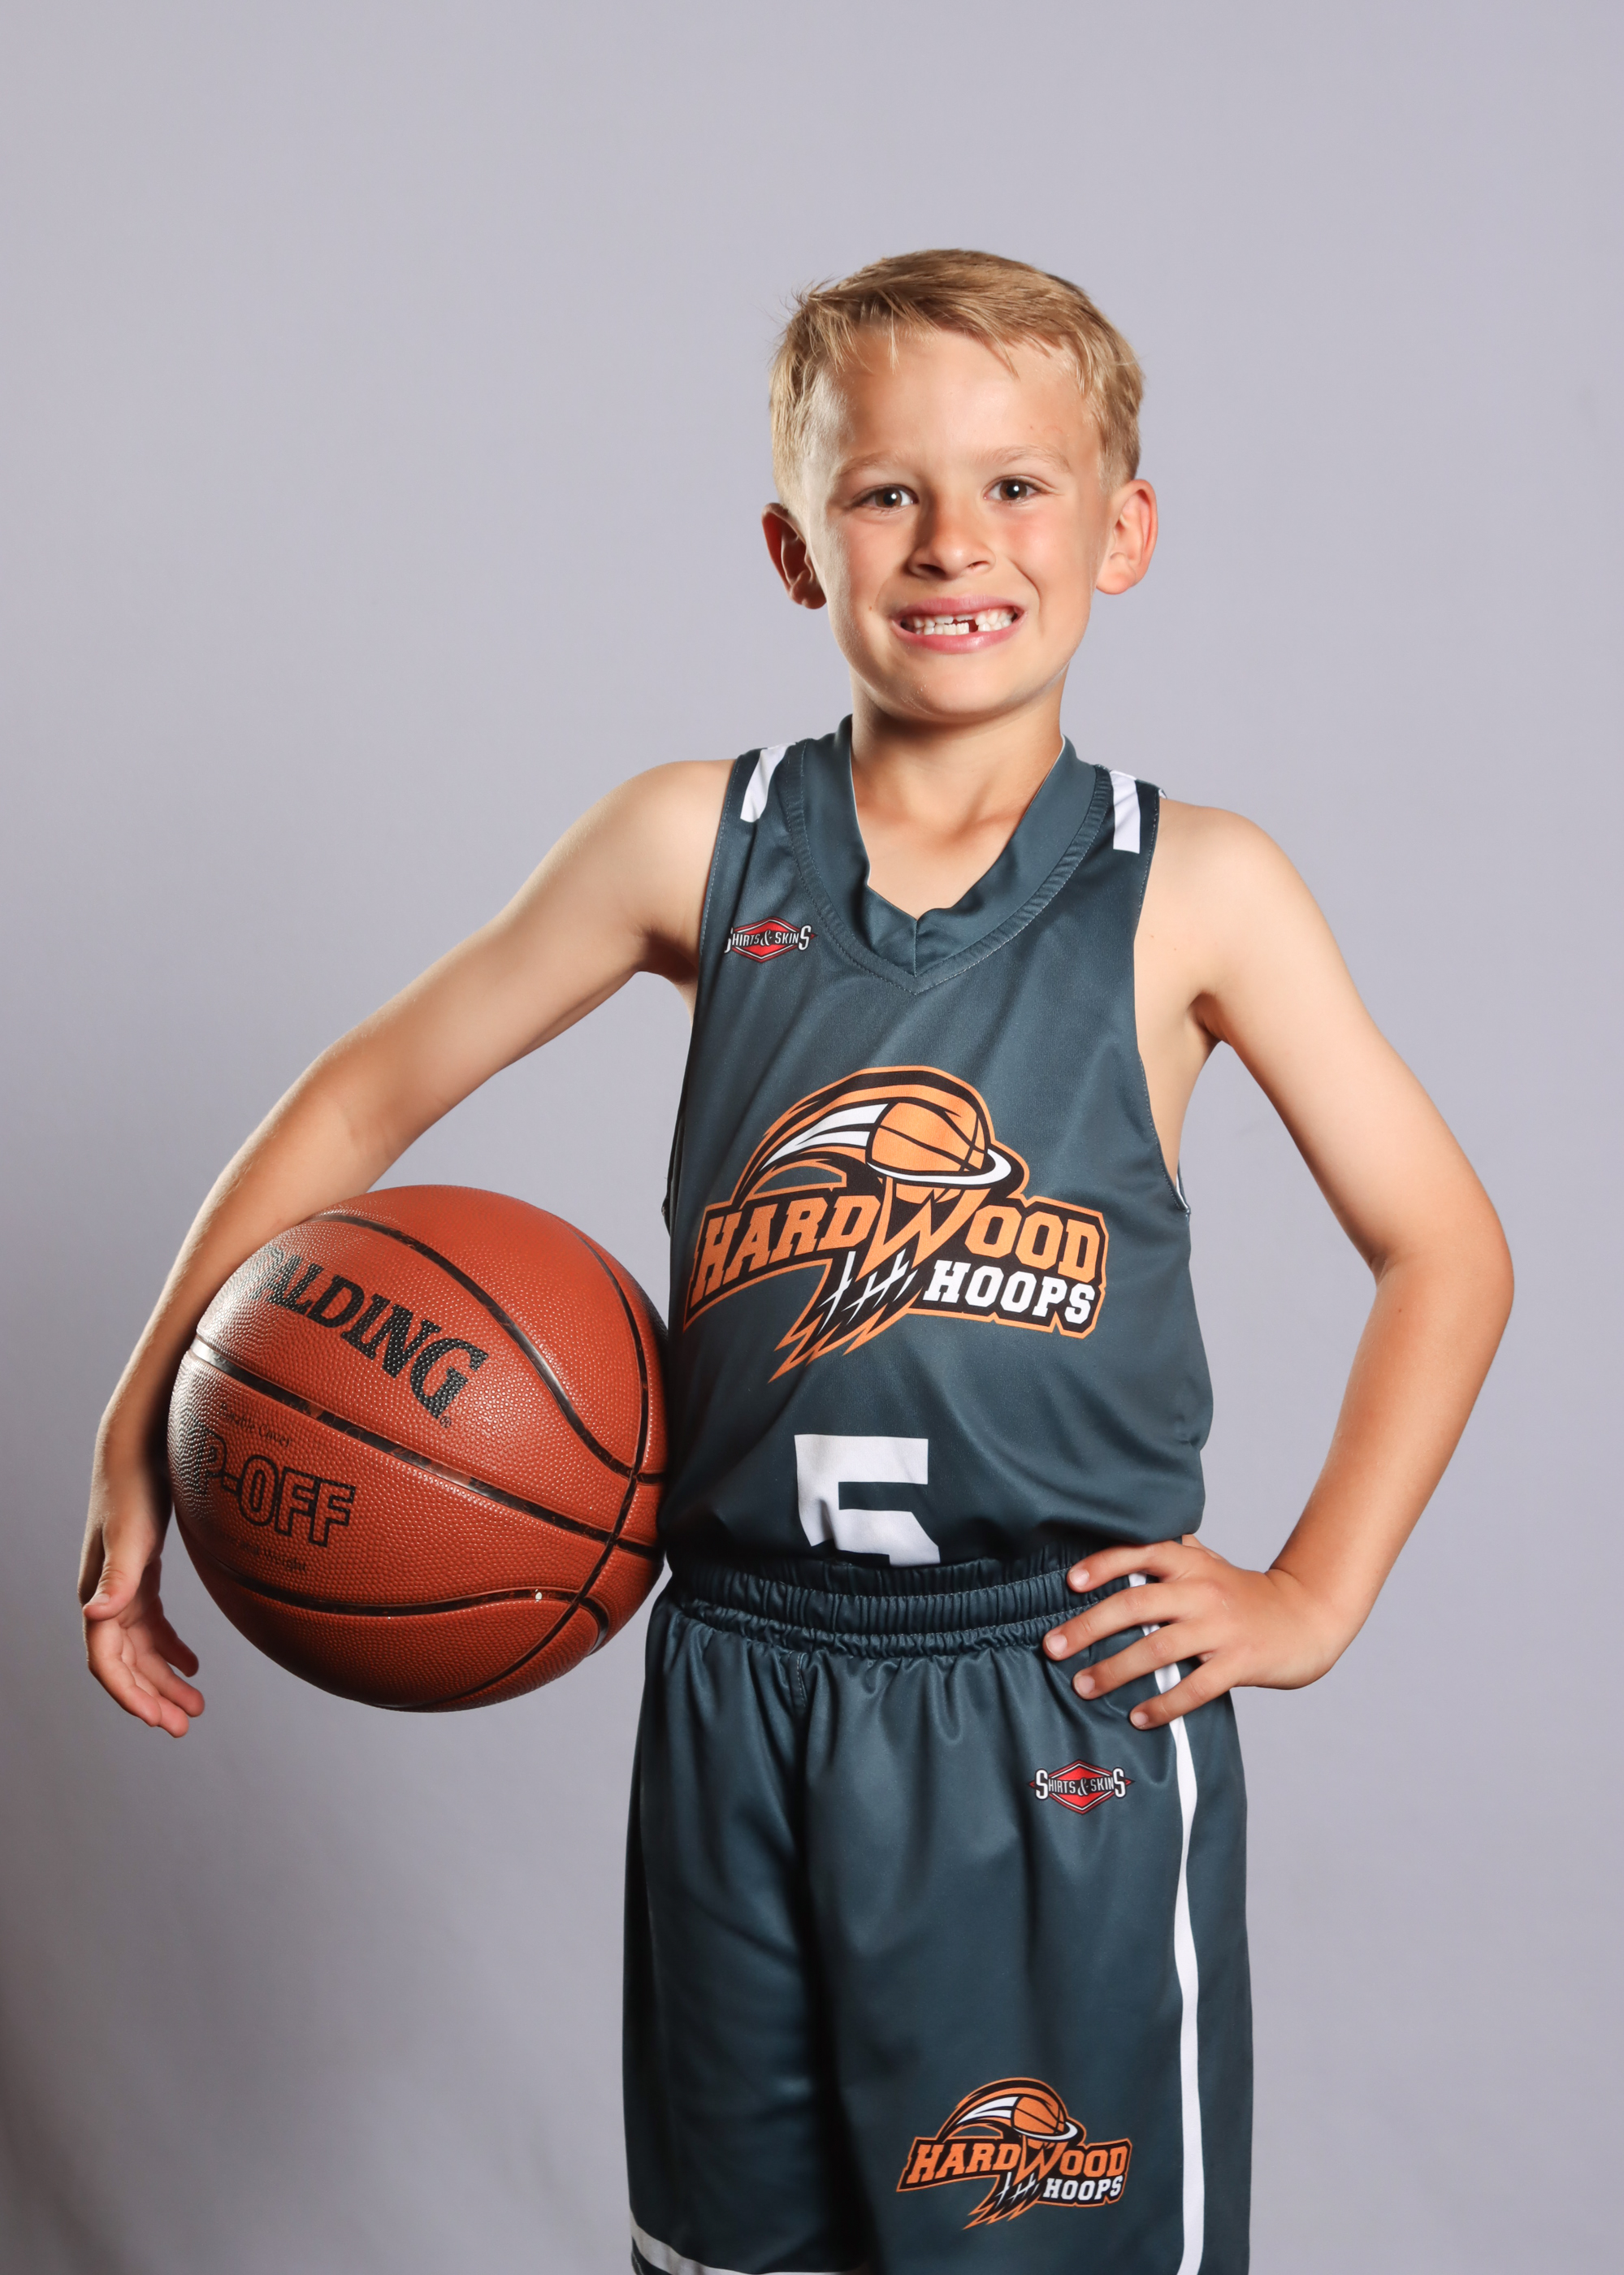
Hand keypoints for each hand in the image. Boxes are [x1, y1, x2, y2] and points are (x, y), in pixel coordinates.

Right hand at [80, 1438, 203, 1736]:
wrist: (140, 1445)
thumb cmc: (134, 1485)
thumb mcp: (131, 1533)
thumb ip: (117, 1576)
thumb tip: (92, 1614)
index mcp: (99, 1593)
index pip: (106, 1660)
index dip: (129, 1695)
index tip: (158, 1722)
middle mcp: (106, 1596)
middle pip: (126, 1663)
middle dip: (152, 1698)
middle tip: (185, 1727)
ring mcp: (123, 1586)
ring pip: (141, 1648)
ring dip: (164, 1679)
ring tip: (195, 1707)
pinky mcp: (142, 1574)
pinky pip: (153, 1624)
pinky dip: (171, 1648)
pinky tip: (193, 1664)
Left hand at [1042, 1534, 1347, 1728]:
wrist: (1306, 1618)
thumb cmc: (1244, 1593)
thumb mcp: (1209, 1564)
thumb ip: (1170, 1554)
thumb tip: (1116, 1538)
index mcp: (1192, 1564)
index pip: (1140, 1554)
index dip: (1103, 1565)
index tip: (1069, 1583)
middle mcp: (1203, 1591)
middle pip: (1136, 1605)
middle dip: (1089, 1627)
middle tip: (1052, 1647)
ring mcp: (1222, 1629)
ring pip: (1158, 1649)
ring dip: (1115, 1671)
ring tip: (1083, 1687)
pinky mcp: (1240, 1663)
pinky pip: (1195, 1688)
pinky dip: (1164, 1705)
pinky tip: (1138, 1718)